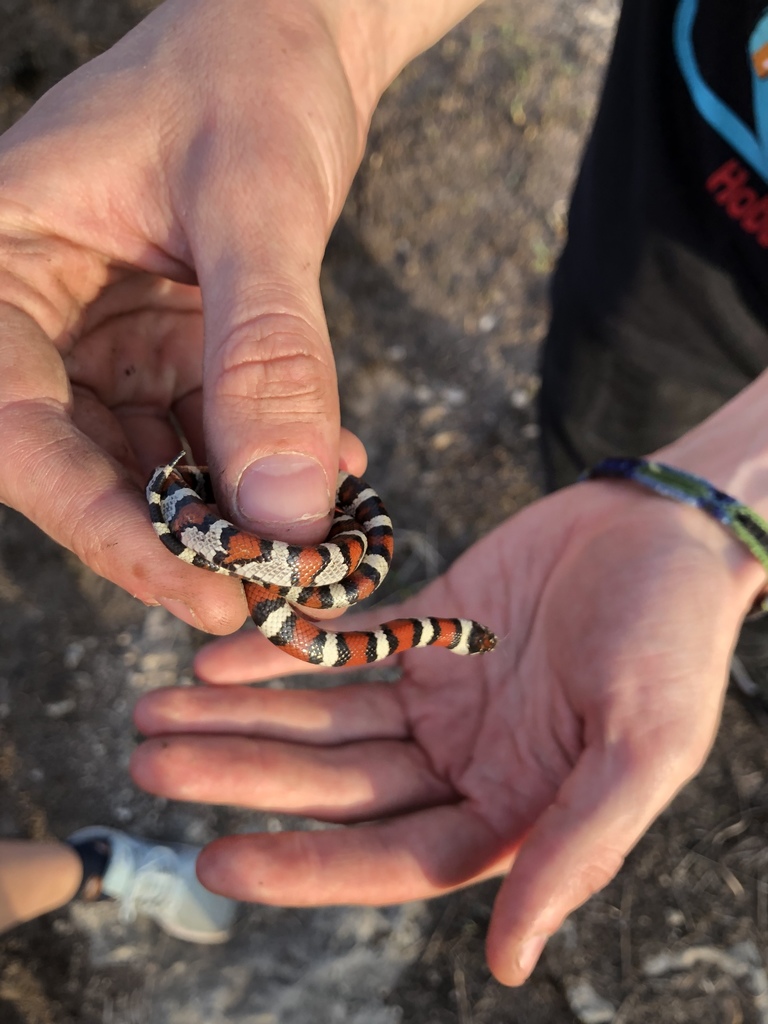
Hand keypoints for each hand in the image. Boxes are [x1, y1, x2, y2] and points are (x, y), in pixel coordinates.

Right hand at [0, 0, 375, 630]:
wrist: (291, 38)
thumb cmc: (248, 75)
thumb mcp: (255, 201)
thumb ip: (265, 351)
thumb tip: (283, 509)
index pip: (18, 430)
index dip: (102, 528)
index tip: (200, 592)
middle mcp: (34, 319)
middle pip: (82, 467)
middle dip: (183, 538)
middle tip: (277, 591)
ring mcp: (100, 342)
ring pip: (151, 465)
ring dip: (237, 511)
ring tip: (322, 538)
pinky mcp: (164, 351)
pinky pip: (207, 433)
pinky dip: (266, 463)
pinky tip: (332, 468)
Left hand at [131, 479, 760, 983]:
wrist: (669, 527)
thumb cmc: (677, 637)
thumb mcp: (644, 747)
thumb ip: (575, 847)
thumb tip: (510, 961)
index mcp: (512, 807)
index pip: (394, 854)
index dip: (306, 863)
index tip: (217, 859)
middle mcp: (464, 760)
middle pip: (336, 781)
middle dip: (244, 772)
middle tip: (152, 760)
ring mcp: (441, 692)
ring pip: (325, 713)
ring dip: (245, 712)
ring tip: (158, 708)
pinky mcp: (429, 624)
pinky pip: (344, 642)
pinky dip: (285, 648)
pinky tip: (221, 652)